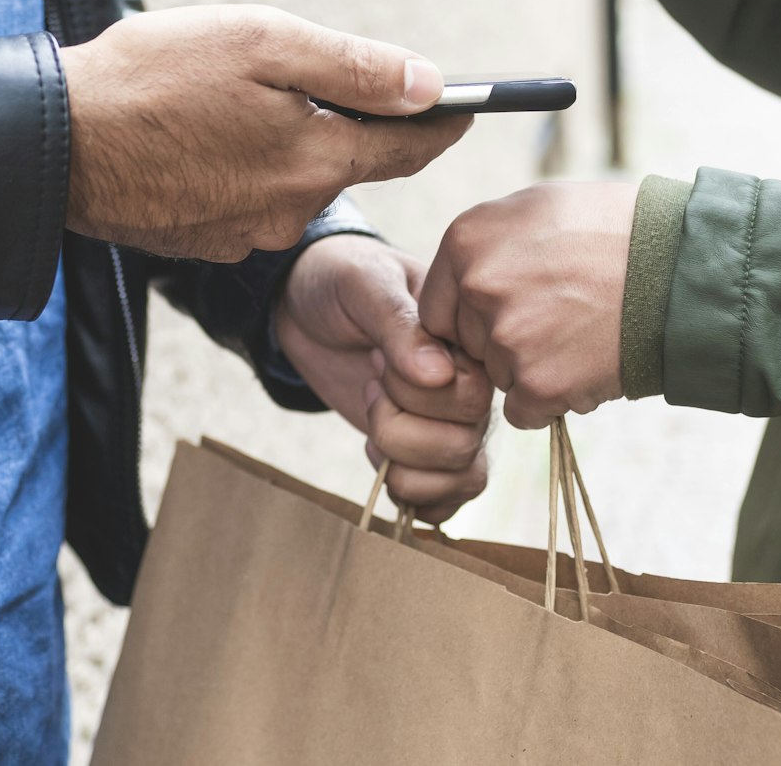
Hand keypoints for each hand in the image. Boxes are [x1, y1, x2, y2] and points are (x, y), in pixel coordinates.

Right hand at [60, 6, 471, 260]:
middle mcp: (290, 213)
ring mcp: (244, 234)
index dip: (443, 122)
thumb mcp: (262, 44)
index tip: (469, 106)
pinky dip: (242, 165)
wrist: (49, 140)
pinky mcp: (203, 240)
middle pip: (347, 162)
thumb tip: (429, 84)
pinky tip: (204, 133)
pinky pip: (247, 197)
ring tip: (234, 97)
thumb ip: (354, 67)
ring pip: (294, 179)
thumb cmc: (154, 76)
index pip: (409, 149)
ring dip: (285, 140)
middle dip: (345, 120)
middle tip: (309, 72)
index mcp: (316, 162)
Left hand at [274, 234, 493, 522]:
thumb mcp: (363, 284)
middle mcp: (472, 387)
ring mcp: (451, 424)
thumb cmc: (340, 281)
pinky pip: (450, 500)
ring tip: (373, 427)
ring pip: (463, 478)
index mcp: (469, 343)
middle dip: (399, 429)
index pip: (473, 397)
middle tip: (372, 387)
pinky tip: (380, 461)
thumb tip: (439, 376)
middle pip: (464, 445)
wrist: (308, 303)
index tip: (378, 360)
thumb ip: (400, 325)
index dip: (416, 394)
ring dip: (403, 466)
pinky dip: (415, 497)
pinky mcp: (425, 453)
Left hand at [420, 182, 636, 429]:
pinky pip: (526, 409)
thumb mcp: (538, 208)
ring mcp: (506, 339)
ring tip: (582, 331)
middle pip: (470, 344)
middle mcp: (476, 288)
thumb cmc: (615, 228)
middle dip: (503, 341)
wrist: (682, 267)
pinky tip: (587, 363)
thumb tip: (462, 280)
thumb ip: (487, 244)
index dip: (472, 315)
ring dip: (533, 368)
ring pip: (499, 376)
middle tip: (559, 315)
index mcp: (466, 241)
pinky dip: (553, 399)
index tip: (511, 310)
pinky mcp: (538, 384)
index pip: (437, 308)